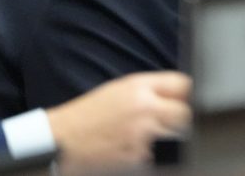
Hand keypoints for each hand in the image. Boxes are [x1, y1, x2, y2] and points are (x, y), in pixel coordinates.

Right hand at [46, 71, 191, 171]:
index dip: (184, 93)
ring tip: (145, 134)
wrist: (60, 140)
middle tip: (168, 121)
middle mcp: (144, 109)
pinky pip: (156, 154)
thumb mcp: (120, 89)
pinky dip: (150, 152)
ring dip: (167, 136)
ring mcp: (141, 136)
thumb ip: (152, 89)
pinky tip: (132, 147)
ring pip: (174, 136)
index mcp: (139, 88)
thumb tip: (181, 91)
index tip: (182, 99)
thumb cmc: (90, 113)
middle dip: (181, 117)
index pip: (183, 85)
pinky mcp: (136, 158)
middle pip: (185, 113)